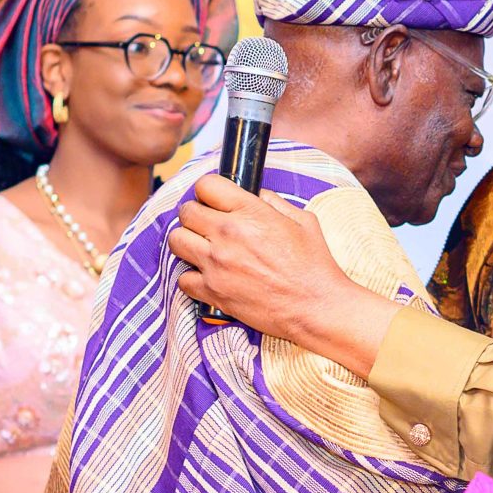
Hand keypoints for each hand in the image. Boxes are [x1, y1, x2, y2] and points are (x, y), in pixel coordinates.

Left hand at [166, 175, 397, 373]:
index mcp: (250, 212)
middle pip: (186, 211)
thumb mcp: (303, 221)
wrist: (315, 307)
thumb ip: (274, 202)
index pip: (206, 185)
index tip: (215, 200)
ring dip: (188, 242)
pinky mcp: (212, 291)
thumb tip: (255, 194)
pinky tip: (209, 277)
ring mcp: (216, 264)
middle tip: (208, 225)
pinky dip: (192, 278)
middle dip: (196, 215)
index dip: (210, 191)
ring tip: (204, 249)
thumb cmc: (314, 265)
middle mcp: (227, 234)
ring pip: (176, 241)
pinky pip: (182, 278)